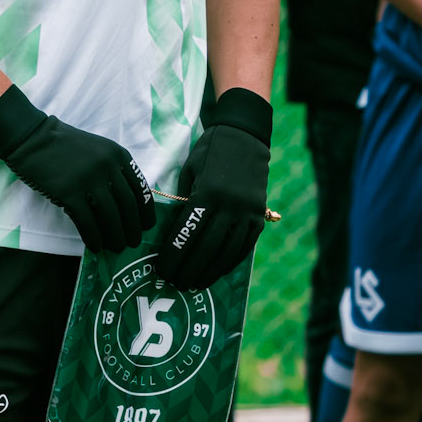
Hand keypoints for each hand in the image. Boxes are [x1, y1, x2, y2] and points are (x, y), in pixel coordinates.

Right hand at [0, 84, 153, 251]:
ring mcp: (88, 179)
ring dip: (115, 237)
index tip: (146, 227)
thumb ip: (114, 170)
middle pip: (128, 206)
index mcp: (119, 156)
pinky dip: (93, 237)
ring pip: (110, 217)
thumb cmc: (64, 145)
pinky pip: (87, 221)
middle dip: (132, 229)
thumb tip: (125, 205)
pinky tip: (94, 246)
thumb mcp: (98, 150)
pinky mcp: (68, 192)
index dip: (145, 213)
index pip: (141, 190)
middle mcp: (108, 167)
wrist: (32, 138)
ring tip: (115, 248)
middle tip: (132, 243)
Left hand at [157, 87, 271, 289]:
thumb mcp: (190, 171)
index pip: (187, 233)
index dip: (174, 255)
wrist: (245, 136)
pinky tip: (217, 272)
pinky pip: (244, 246)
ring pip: (226, 252)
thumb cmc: (210, 153)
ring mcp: (247, 212)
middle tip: (175, 284)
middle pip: (206, 247)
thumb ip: (184, 202)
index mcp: (207, 193)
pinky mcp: (258, 215)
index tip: (162, 270)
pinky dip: (230, 262)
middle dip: (189, 269)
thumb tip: (175, 233)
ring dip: (209, 272)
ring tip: (195, 284)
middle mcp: (229, 205)